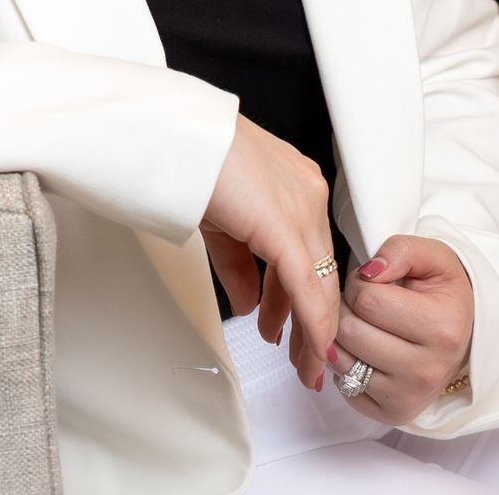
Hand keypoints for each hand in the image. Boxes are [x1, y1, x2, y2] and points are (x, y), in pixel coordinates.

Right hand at [201, 115, 339, 389]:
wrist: (176, 137)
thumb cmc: (192, 163)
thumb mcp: (222, 222)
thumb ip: (240, 265)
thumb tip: (251, 304)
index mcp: (296, 186)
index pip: (311, 253)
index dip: (308, 298)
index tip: (302, 331)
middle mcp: (308, 194)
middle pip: (322, 272)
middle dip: (313, 323)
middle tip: (307, 359)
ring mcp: (302, 208)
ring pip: (320, 282)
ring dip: (312, 329)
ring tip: (303, 362)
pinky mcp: (284, 225)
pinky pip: (305, 284)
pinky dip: (311, 321)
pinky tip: (311, 346)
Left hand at [328, 234, 472, 422]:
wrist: (461, 335)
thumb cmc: (441, 294)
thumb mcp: (433, 258)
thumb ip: (400, 250)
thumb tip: (367, 271)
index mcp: (442, 328)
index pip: (367, 299)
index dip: (359, 282)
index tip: (373, 282)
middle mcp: (427, 370)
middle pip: (350, 332)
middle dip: (347, 308)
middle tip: (364, 303)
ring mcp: (410, 397)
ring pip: (341, 360)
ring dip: (343, 335)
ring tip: (364, 323)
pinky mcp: (392, 414)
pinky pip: (343, 385)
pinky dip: (347, 364)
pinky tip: (367, 350)